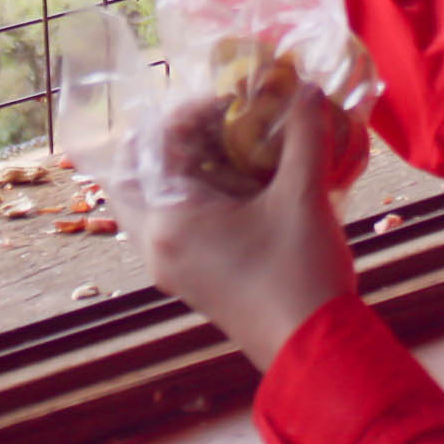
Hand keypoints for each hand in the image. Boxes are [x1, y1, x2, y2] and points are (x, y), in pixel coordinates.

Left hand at [109, 85, 357, 370]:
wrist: (314, 353)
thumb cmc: (301, 274)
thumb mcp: (304, 197)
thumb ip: (304, 135)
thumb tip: (306, 89)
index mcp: (169, 220)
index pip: (153, 147)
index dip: (186, 113)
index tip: (228, 101)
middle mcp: (157, 246)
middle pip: (128, 179)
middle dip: (161, 144)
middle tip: (203, 123)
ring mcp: (171, 270)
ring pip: (147, 207)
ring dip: (173, 173)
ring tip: (220, 150)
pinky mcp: (191, 284)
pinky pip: (168, 230)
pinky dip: (186, 203)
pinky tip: (234, 188)